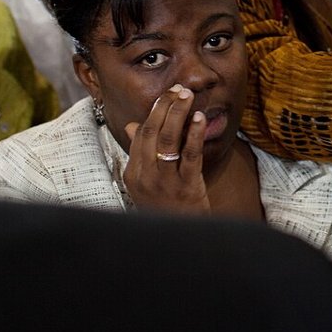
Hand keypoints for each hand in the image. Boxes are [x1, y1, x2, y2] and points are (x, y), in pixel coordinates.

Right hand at [122, 84, 210, 212]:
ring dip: (177, 113)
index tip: (167, 94)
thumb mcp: (145, 184)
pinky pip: (189, 155)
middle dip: (164, 106)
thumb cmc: (165, 210)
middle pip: (151, 132)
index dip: (154, 111)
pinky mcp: (186, 188)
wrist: (179, 242)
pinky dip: (194, 133)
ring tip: (187, 95)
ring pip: (168, 140)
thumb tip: (132, 126)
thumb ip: (139, 154)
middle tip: (177, 89)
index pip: (140, 134)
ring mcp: (164, 182)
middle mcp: (145, 176)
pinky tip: (200, 118)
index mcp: (133, 173)